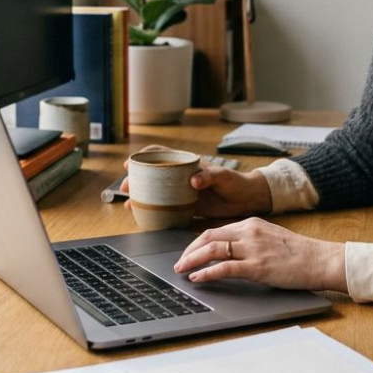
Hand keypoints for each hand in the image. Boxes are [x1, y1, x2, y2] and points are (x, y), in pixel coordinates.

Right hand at [120, 164, 272, 218]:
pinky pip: (166, 210)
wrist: (246, 199)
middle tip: (125, 188)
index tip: (131, 163)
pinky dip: (154, 213)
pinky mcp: (186, 208)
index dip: (144, 156)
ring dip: (141, 198)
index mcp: (187, 165)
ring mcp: (181, 193)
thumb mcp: (223, 175)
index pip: (161, 154)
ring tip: (129, 205)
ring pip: (155, 193)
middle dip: (136, 180)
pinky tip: (145, 218)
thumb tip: (193, 180)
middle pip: (152, 175)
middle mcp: (180, 178)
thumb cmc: (236, 182)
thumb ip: (209, 176)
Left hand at [172, 217, 346, 291]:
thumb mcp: (271, 238)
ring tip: (182, 270)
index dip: (197, 242)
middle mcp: (249, 232)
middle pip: (208, 236)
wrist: (320, 259)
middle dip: (189, 250)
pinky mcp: (257, 266)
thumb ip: (251, 241)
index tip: (188, 253)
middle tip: (179, 263)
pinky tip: (198, 278)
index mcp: (252, 224)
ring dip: (192, 260)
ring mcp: (253, 248)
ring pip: (212, 249)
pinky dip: (207, 272)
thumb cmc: (299, 253)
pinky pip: (224, 268)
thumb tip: (231, 252)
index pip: (216, 230)